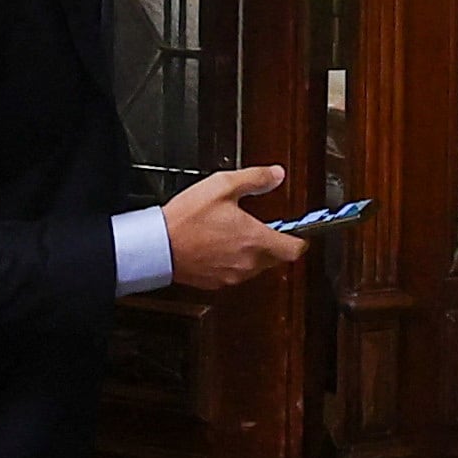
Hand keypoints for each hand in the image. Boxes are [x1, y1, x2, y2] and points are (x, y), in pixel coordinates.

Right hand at [163, 164, 305, 291]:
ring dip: (253, 253)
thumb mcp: (222, 185)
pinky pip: (236, 274)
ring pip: (256, 267)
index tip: (296, 231)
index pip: (295, 249)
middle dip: (274, 243)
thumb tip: (276, 174)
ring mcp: (233, 276)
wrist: (158, 246)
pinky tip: (219, 246)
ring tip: (235, 234)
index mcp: (256, 240)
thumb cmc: (187, 219)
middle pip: (277, 259)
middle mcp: (248, 262)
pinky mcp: (217, 283)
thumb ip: (254, 178)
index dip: (299, 239)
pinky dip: (234, 262)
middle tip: (260, 226)